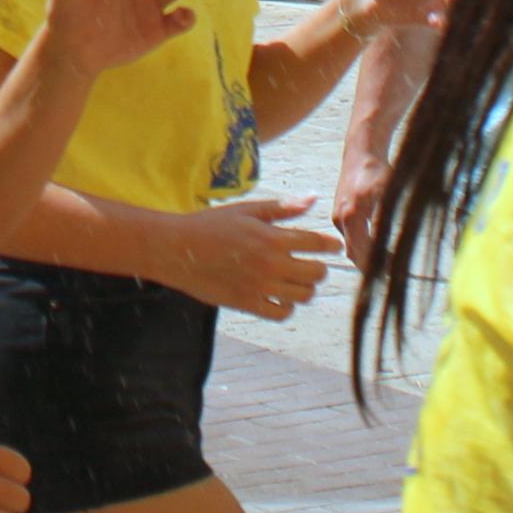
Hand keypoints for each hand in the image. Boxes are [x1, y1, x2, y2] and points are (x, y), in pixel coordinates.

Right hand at [155, 194, 339, 320]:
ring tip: (297, 280)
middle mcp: (271, 264)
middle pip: (317, 273)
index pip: (318, 244)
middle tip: (314, 263)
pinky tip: (280, 295)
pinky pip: (282, 313)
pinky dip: (287, 306)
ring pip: (305, 296)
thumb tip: (313, 200)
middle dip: (321, 267)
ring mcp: (260, 286)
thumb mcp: (247, 210)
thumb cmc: (211, 224)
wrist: (177, 250)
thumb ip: (283, 208)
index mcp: (272, 237)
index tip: (334, 246)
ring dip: (306, 288)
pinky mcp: (248, 303)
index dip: (332, 245)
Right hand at [332, 140, 388, 264]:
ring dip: (366, 258)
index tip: (391, 274)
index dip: (375, 265)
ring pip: (351, 246)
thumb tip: (388, 242)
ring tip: (387, 266)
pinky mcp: (339, 214)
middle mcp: (340, 218)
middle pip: (354, 253)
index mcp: (351, 214)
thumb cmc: (377, 170)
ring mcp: (338, 217)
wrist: (361, 151)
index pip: (362, 251)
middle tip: (391, 275)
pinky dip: (361, 246)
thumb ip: (386, 217)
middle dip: (370, 266)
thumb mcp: (387, 193)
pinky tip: (376, 249)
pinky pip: (350, 237)